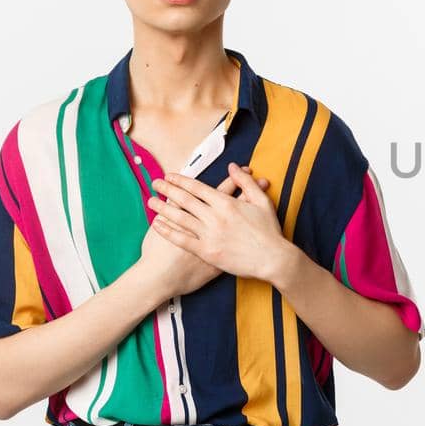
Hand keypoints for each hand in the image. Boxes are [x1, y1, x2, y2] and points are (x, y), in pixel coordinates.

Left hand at [147, 163, 290, 281]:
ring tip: (150, 201)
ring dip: (163, 208)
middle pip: (185, 200)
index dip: (181, 180)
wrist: (273, 259)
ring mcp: (210, 235)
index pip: (198, 188)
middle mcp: (215, 217)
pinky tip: (157, 225)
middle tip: (154, 183)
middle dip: (167, 189)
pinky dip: (168, 232)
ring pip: (180, 218)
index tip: (169, 176)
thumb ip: (246, 182)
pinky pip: (183, 240)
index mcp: (227, 203)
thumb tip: (233, 166)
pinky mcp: (207, 252)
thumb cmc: (269, 231)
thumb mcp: (262, 201)